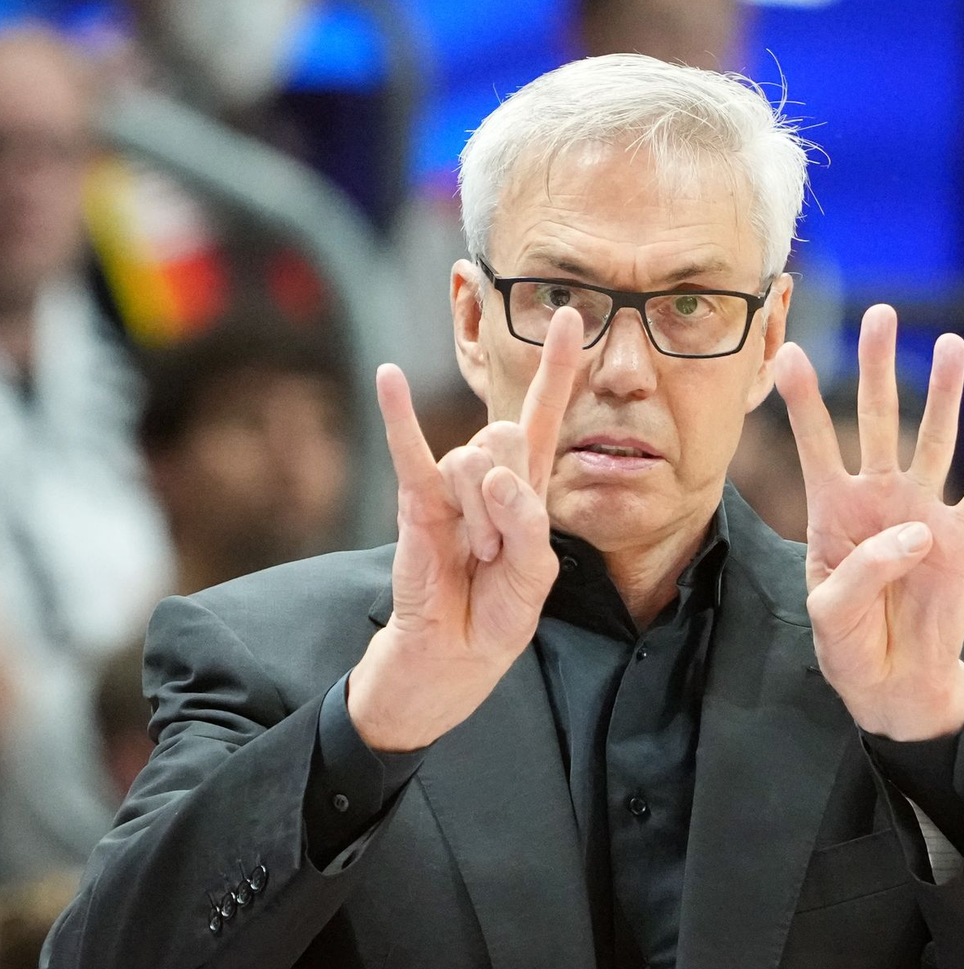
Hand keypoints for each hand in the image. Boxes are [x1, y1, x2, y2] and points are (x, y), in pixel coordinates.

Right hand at [347, 309, 581, 750]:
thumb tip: (492, 476)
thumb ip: (527, 525)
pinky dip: (397, 415)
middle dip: (510, 495)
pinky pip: (408, 452)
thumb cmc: (498, 614)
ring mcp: (450, 485)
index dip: (558, 369)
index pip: (544, 415)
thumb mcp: (535, 577)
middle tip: (500, 547)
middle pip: (506, 435)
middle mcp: (489, 475)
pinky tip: (388, 377)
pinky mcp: (415, 501)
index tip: (569, 315)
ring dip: (481, 515)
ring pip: (471, 461)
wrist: (453, 654)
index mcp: (528, 487)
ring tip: (476, 554)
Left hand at [775, 304, 963, 740]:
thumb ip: (861, 573)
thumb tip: (914, 532)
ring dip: (944, 395)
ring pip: (934, 443)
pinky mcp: (960, 541)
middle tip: (879, 315)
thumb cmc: (847, 644)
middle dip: (878, 369)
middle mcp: (877, 500)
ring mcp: (921, 514)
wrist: (889, 682)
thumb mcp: (831, 614)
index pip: (815, 445)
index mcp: (831, 512)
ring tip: (948, 345)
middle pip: (879, 422)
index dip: (804, 402)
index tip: (786, 353)